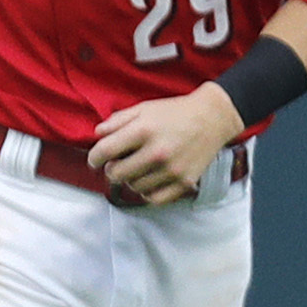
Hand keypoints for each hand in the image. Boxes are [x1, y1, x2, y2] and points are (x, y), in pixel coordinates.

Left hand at [90, 84, 242, 206]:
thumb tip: (98, 134)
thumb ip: (118, 120)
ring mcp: (172, 170)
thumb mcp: (144, 108)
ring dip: (130, 180)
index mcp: (144, 130)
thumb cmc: (175, 112)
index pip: (106, 151)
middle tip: (116, 165)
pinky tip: (149, 181)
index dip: (94, 157)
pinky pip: (154, 198)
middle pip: (117, 174)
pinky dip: (147, 192)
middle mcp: (157, 152)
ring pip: (134, 187)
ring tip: (137, 169)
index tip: (95, 159)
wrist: (213, 118)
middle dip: (111, 170)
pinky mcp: (184, 182)